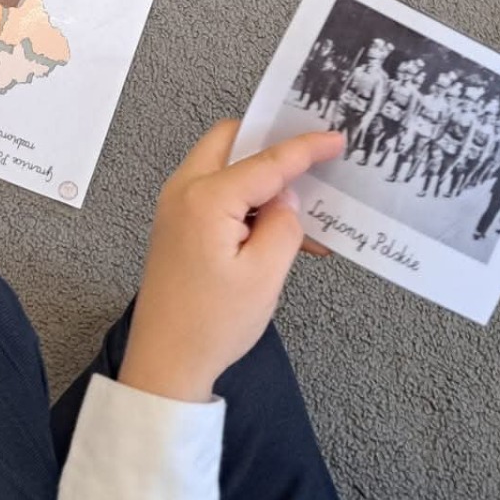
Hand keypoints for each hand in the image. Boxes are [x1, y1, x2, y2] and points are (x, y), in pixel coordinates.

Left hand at [117, 121, 345, 403]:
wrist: (165, 362)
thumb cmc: (211, 324)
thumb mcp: (265, 275)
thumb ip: (284, 225)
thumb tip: (288, 198)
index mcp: (207, 198)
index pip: (266, 161)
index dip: (305, 148)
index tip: (334, 137)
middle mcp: (184, 191)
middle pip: (232, 142)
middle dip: (271, 143)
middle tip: (309, 156)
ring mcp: (177, 207)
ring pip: (225, 166)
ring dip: (260, 177)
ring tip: (301, 207)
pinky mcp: (178, 225)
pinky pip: (217, 193)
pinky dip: (246, 199)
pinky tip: (277, 229)